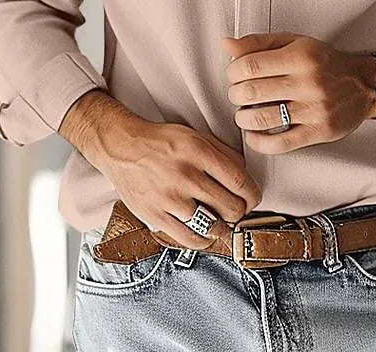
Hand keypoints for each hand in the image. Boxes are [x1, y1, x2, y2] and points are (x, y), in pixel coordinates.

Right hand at [95, 113, 262, 249]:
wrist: (122, 147)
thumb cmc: (161, 141)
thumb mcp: (196, 136)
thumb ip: (223, 153)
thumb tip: (246, 176)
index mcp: (198, 151)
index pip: (239, 181)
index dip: (253, 194)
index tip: (253, 198)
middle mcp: (185, 175)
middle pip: (230, 206)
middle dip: (240, 211)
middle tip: (237, 209)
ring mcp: (169, 198)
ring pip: (213, 225)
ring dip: (222, 225)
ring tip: (220, 219)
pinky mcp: (155, 216)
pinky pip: (189, 238)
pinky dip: (203, 239)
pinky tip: (204, 230)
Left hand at [223, 32, 375, 154]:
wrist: (363, 84)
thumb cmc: (324, 62)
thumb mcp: (294, 43)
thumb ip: (258, 43)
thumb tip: (226, 45)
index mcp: (301, 56)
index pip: (250, 65)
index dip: (233, 71)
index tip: (234, 75)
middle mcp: (308, 82)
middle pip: (252, 92)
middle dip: (235, 94)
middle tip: (237, 94)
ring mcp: (314, 109)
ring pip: (262, 118)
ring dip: (243, 118)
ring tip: (244, 113)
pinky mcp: (319, 131)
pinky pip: (280, 143)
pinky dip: (259, 142)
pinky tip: (253, 135)